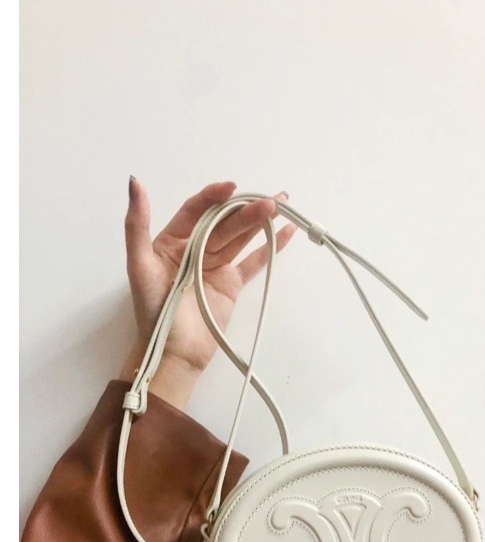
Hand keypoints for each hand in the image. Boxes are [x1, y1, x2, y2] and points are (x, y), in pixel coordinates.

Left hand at [120, 178, 296, 407]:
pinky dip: (270, 248)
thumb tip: (135, 183)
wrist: (174, 353)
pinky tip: (286, 232)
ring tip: (282, 205)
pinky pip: (253, 261)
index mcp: (171, 241)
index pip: (195, 211)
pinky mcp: (232, 284)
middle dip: (246, 210)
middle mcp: (195, 249)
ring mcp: (216, 266)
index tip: (231, 188)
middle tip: (271, 201)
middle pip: (223, 223)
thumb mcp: (138, 265)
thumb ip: (136, 226)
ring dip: (261, 220)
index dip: (213, 197)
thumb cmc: (153, 311)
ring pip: (240, 237)